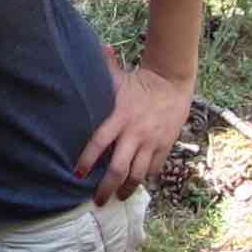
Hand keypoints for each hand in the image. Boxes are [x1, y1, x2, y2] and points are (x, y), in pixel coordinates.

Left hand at [75, 64, 192, 203]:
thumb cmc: (140, 82)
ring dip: (127, 189)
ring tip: (118, 198)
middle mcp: (134, 133)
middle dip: (107, 187)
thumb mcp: (119, 78)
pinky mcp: (164, 146)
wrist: (173, 84)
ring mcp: (151, 142)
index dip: (88, 160)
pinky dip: (144, 178)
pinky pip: (154, 169)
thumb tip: (94, 49)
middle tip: (98, 201)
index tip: (77, 174)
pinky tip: (136, 185)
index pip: (99, 142)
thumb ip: (103, 70)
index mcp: (119, 117)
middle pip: (118, 168)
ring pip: (138, 174)